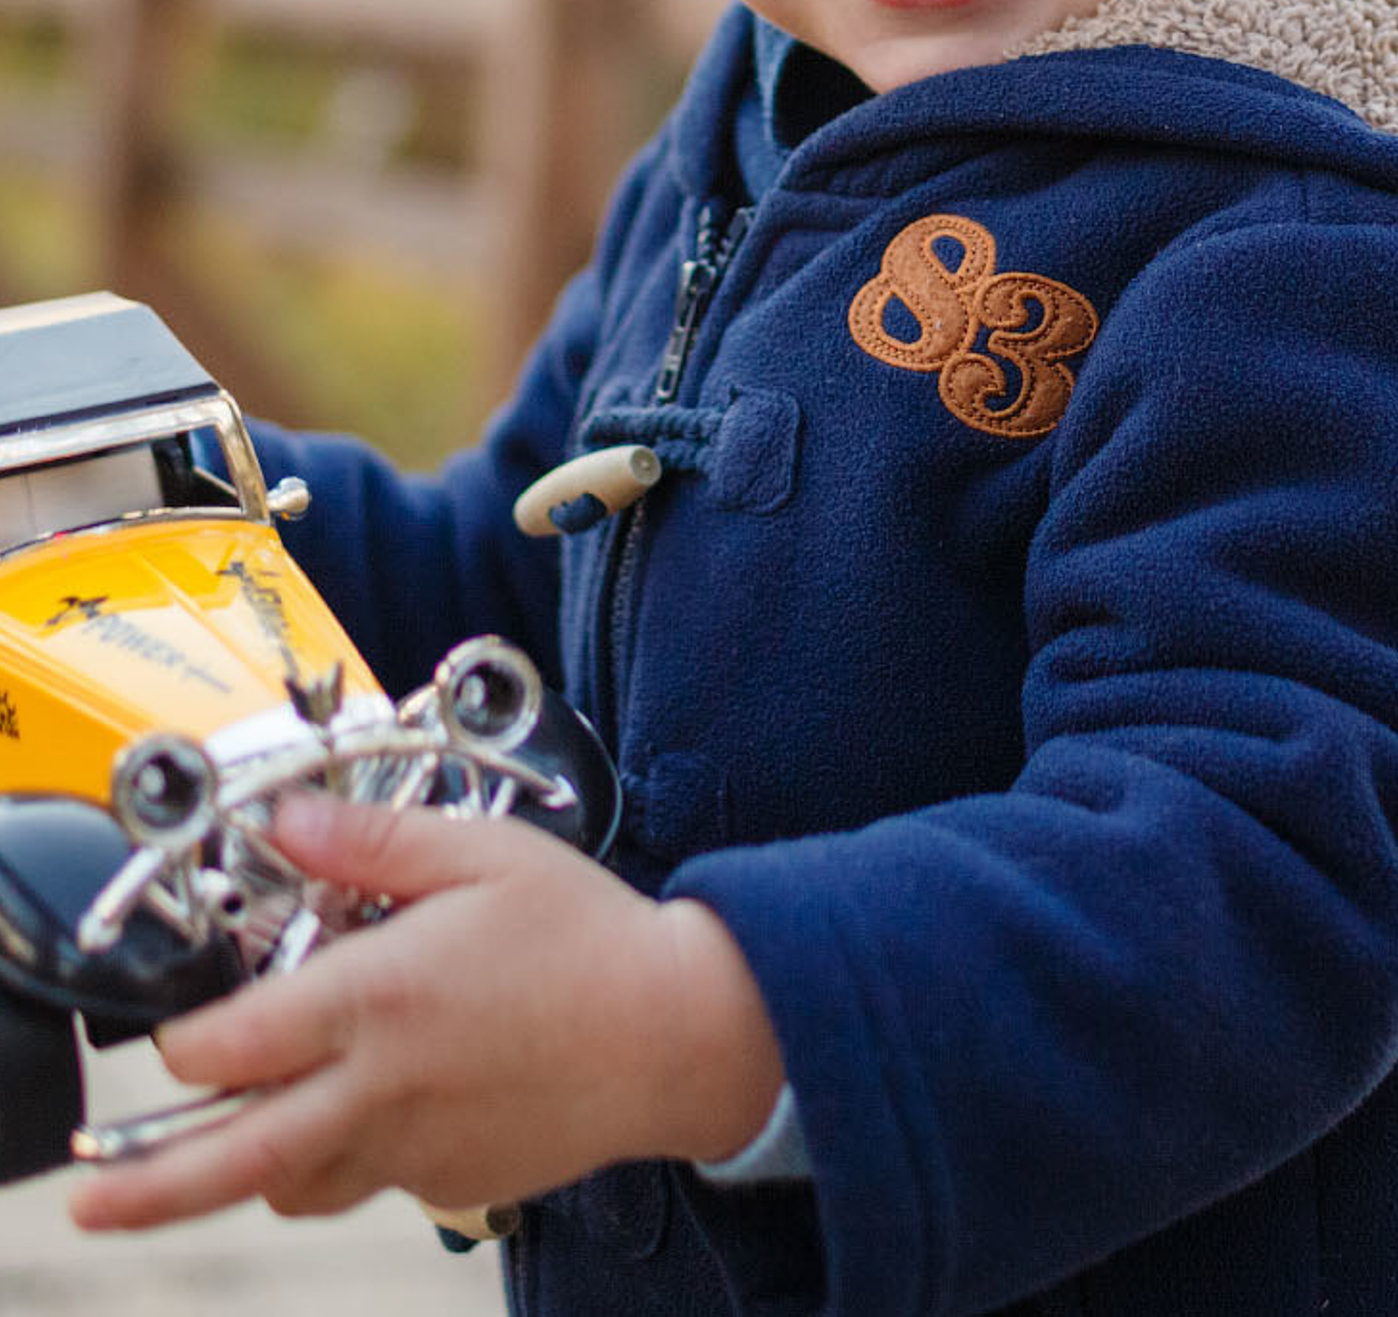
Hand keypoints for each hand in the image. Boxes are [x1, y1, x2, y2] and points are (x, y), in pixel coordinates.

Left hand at [69, 793, 784, 1230]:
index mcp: (379, 998)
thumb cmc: (590, 935)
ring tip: (252, 1136)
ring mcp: (413, 1146)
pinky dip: (353, 1156)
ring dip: (257, 1167)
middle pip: (228, 1160)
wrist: (678, 1030)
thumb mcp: (484, 856)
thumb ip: (372, 844)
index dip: (183, 1044)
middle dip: (143, 1192)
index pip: (228, 1047)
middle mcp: (380, 1085)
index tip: (178, 1030)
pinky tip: (390, 1104)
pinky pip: (372, 1183)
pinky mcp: (450, 1181)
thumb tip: (290, 820)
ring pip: (293, 1185)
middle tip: (90, 1208)